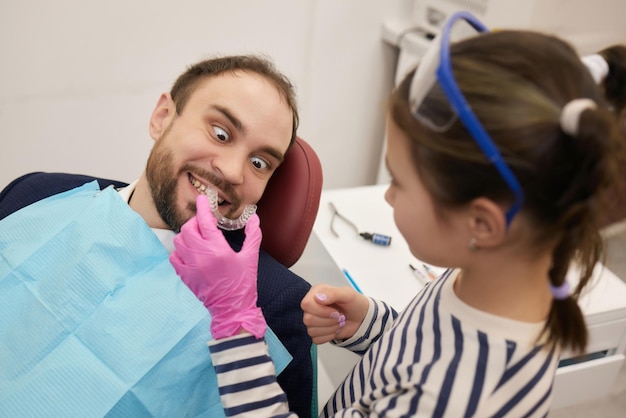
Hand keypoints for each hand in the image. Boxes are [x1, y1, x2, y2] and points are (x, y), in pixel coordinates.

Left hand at [169, 194, 265, 338]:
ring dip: (187, 235)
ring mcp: (190, 267)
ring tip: (198, 237)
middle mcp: (201, 256)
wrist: (232, 310)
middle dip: (196, 221)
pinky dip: (180, 251)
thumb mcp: (251, 258)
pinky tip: (190, 252)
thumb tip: (254, 218)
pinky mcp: (185, 276)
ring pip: (179, 241)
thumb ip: (252, 235)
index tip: (203, 199)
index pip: (205, 221)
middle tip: (205, 223)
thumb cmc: (243, 284)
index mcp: (217, 250)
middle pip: (188, 228)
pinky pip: (174, 257)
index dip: (203, 207)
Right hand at [300, 284, 369, 343]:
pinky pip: (316, 339)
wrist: (361, 318)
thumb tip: (318, 298)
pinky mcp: (316, 332)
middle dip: (328, 320)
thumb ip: (333, 293)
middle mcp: (312, 306)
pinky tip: (335, 330)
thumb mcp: (347, 294)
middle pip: (308, 319)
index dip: (321, 311)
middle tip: (339, 317)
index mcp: (315, 293)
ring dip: (330, 328)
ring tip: (339, 322)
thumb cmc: (355, 303)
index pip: (306, 304)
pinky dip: (328, 336)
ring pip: (311, 330)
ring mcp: (313, 320)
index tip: (335, 311)